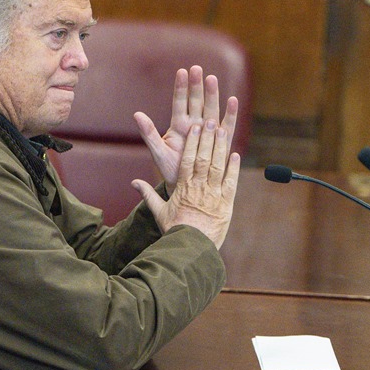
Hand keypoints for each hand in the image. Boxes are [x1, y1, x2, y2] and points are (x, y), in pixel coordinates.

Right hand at [132, 118, 239, 248]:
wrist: (192, 248)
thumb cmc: (175, 230)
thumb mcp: (159, 212)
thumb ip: (148, 195)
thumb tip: (133, 183)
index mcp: (184, 188)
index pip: (188, 160)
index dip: (193, 143)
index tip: (195, 128)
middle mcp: (200, 188)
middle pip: (204, 158)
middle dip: (207, 138)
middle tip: (210, 121)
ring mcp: (215, 195)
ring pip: (218, 166)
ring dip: (220, 147)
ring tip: (222, 131)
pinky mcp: (227, 204)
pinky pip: (231, 182)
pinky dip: (234, 167)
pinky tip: (235, 154)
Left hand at [134, 65, 238, 187]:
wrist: (186, 185)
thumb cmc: (170, 168)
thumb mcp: (158, 151)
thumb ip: (148, 133)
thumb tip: (136, 114)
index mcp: (179, 125)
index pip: (179, 103)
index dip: (181, 88)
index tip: (182, 71)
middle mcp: (195, 124)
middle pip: (196, 101)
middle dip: (197, 85)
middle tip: (197, 69)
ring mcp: (209, 131)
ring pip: (212, 109)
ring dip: (212, 94)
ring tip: (212, 79)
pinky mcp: (221, 141)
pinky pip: (227, 126)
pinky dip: (230, 114)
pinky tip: (232, 100)